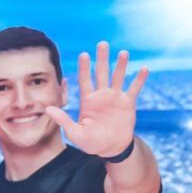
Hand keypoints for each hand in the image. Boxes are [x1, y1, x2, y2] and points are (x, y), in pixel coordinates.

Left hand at [45, 41, 147, 157]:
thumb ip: (63, 120)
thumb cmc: (91, 142)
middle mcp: (101, 95)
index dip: (84, 68)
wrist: (111, 148)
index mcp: (88, 100)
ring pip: (118, 77)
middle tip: (102, 44)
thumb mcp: (75, 133)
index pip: (85, 80)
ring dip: (121, 65)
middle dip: (102, 59)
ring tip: (123, 53)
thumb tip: (47, 110)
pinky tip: (144, 68)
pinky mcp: (128, 103)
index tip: (84, 54)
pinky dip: (139, 79)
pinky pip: (134, 88)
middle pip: (101, 73)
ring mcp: (115, 98)